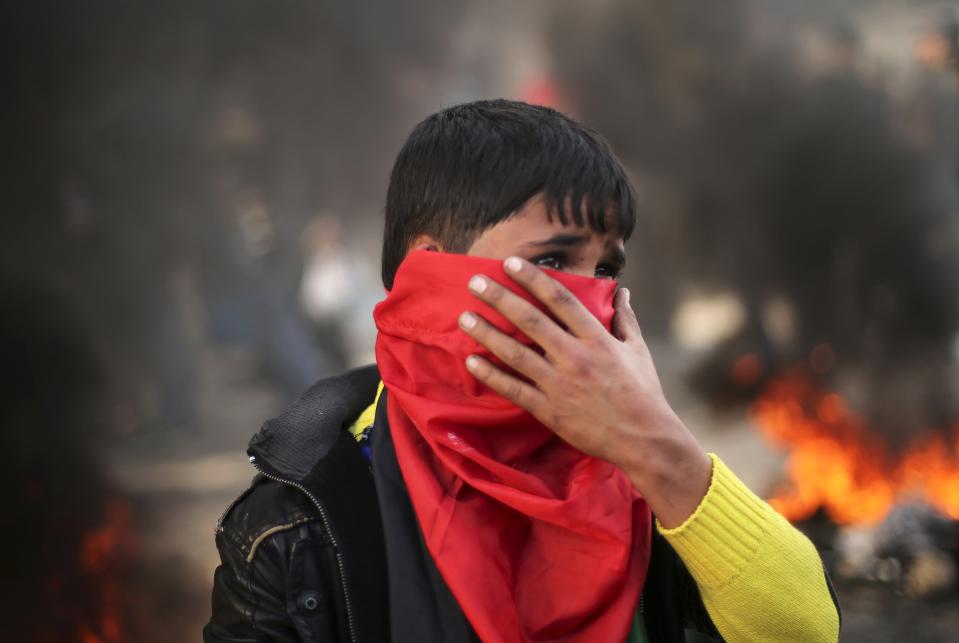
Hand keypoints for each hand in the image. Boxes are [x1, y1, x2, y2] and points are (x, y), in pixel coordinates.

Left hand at [459, 256, 711, 527]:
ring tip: (464, 317)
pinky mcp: (549, 410)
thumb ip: (625, 318)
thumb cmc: (643, 393)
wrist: (644, 439)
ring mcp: (560, 384)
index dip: (533, 278)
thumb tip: (623, 290)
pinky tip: (471, 362)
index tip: (510, 263)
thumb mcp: (638, 350)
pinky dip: (491, 376)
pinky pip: (514, 390)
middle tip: (475, 281)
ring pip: (515, 353)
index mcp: (596, 339)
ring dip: (487, 334)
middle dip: (500, 298)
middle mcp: (575, 357)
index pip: (560, 299)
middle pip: (530, 321)